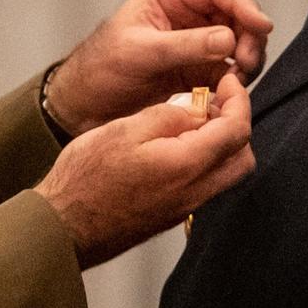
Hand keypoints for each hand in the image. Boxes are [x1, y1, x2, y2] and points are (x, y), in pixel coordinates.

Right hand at [35, 71, 254, 266]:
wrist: (64, 226)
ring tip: (193, 121)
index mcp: (187, 166)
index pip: (237, 131)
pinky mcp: (173, 214)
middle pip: (242, 157)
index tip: (227, 81)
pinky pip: (205, 185)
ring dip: (221, 144)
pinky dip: (205, 160)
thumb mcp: (126, 130)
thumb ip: (170, 116)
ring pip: (226, 173)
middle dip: (237, 124)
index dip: (238, 99)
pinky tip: (177, 144)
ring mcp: (185, 207)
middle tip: (215, 102)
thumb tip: (198, 110)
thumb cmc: (86, 179)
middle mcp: (194, 191)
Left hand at [44, 0, 271, 135]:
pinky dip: (236, 83)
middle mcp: (189, 18)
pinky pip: (229, 73)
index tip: (261, 26)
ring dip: (247, 61)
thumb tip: (229, 38)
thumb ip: (185, 44)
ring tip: (236, 82)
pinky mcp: (199, 74)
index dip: (244, 6)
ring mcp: (197, 46)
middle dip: (250, 37)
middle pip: (237, 17)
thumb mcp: (140, 51)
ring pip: (240, 45)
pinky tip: (228, 95)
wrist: (83, 105)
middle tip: (246, 63)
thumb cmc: (100, 68)